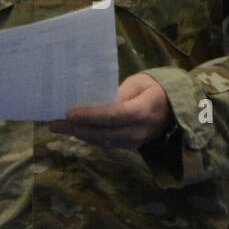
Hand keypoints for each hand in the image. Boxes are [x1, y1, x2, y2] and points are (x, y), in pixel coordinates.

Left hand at [47, 73, 172, 149]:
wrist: (174, 107)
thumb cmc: (153, 88)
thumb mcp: (138, 83)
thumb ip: (118, 93)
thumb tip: (93, 102)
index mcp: (143, 111)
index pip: (113, 116)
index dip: (90, 116)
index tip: (69, 114)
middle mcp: (139, 130)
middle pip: (104, 133)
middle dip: (77, 129)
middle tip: (54, 123)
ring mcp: (136, 141)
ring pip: (103, 141)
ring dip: (80, 135)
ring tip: (59, 127)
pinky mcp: (131, 145)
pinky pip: (107, 143)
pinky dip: (90, 137)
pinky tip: (74, 131)